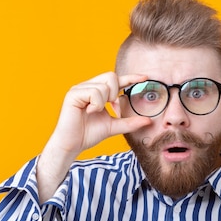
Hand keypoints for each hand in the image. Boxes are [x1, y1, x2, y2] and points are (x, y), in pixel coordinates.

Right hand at [36, 72, 151, 201]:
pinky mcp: (73, 94)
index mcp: (96, 92)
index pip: (116, 80)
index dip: (130, 77)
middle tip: (109, 106)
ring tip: (94, 112)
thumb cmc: (88, 135)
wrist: (72, 145)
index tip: (145, 78)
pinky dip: (96, 104)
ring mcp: (79, 89)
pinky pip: (94, 92)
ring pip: (103, 86)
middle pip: (111, 76)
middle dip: (115, 92)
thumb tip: (148, 120)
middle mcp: (87, 87)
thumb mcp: (113, 127)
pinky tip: (89, 111)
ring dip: (104, 102)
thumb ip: (129, 122)